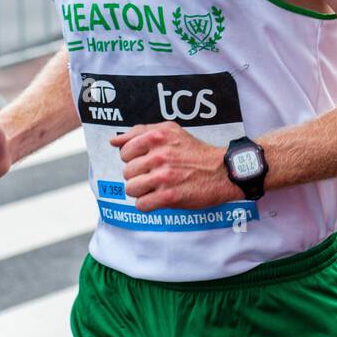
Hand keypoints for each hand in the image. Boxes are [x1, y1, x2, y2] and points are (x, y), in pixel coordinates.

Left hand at [113, 121, 230, 211]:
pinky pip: (141, 204)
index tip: (147, 161)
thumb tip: (114, 141)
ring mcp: (164, 176)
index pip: (125, 151)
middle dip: (139, 175)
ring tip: (156, 187)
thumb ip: (140, 132)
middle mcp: (159, 155)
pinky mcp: (169, 196)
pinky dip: (148, 204)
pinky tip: (159, 198)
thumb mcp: (170, 131)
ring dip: (142, 191)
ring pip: (131, 189)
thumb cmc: (195, 152)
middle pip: (127, 172)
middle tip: (155, 175)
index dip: (134, 159)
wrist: (222, 171)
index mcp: (157, 136)